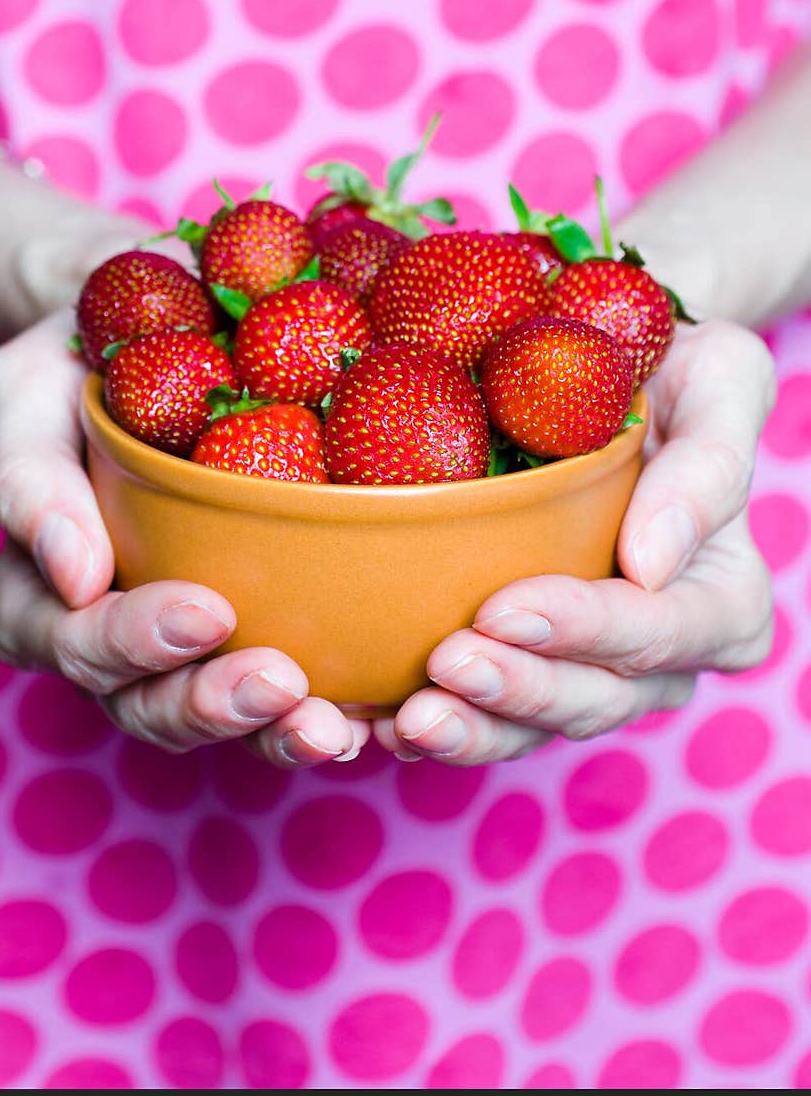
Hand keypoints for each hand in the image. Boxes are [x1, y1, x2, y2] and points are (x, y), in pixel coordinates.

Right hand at [0, 310, 368, 763]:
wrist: (169, 342)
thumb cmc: (86, 368)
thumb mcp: (32, 390)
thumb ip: (31, 475)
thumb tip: (74, 576)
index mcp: (44, 592)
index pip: (68, 640)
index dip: (131, 642)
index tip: (205, 610)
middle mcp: (111, 641)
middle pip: (145, 704)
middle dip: (211, 701)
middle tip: (279, 680)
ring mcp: (187, 653)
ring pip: (218, 721)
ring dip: (272, 733)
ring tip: (331, 727)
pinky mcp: (261, 642)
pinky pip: (285, 702)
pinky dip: (325, 716)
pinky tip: (375, 717)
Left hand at [376, 320, 775, 764]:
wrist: (598, 374)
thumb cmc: (670, 370)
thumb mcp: (721, 382)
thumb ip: (708, 467)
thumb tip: (653, 563)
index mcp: (719, 604)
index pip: (657, 632)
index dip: (582, 630)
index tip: (505, 607)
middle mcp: (657, 660)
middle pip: (590, 698)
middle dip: (516, 688)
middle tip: (447, 662)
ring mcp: (583, 675)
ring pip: (529, 726)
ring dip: (469, 726)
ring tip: (410, 715)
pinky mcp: (517, 670)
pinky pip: (476, 715)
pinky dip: (425, 724)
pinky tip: (374, 719)